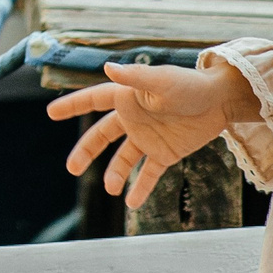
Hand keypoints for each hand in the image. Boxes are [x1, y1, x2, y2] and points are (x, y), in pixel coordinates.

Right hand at [46, 59, 258, 208]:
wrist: (221, 102)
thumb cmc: (191, 85)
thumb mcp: (163, 82)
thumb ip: (136, 79)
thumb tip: (108, 68)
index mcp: (128, 98)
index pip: (93, 101)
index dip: (73, 106)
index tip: (51, 113)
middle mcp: (133, 119)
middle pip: (102, 136)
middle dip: (86, 151)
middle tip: (72, 168)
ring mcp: (148, 138)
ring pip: (123, 158)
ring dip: (114, 173)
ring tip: (110, 188)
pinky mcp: (165, 153)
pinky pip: (148, 173)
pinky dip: (140, 188)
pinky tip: (131, 204)